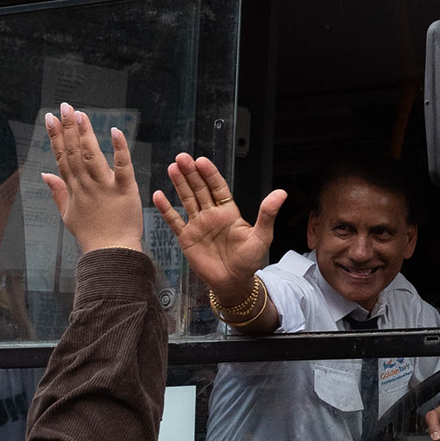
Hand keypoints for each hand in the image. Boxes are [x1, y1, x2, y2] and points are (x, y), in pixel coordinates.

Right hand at [41, 103, 142, 253]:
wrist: (111, 253)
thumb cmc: (91, 235)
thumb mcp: (68, 214)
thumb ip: (57, 191)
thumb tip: (45, 173)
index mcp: (74, 189)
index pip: (61, 158)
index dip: (55, 137)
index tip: (50, 118)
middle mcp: (86, 185)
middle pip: (74, 152)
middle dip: (68, 128)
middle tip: (65, 107)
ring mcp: (104, 187)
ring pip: (92, 155)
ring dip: (86, 134)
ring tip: (81, 114)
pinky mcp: (125, 190)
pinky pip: (122, 166)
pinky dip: (119, 148)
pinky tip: (115, 131)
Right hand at [151, 153, 285, 302]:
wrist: (233, 283)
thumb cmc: (249, 261)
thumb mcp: (262, 237)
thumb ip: (267, 214)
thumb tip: (281, 193)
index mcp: (229, 212)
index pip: (218, 187)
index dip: (210, 174)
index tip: (202, 161)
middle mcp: (212, 215)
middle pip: (200, 189)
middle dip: (191, 173)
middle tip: (182, 157)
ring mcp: (198, 225)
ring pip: (187, 199)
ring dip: (179, 184)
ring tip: (172, 168)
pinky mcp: (186, 238)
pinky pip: (174, 221)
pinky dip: (166, 209)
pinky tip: (158, 195)